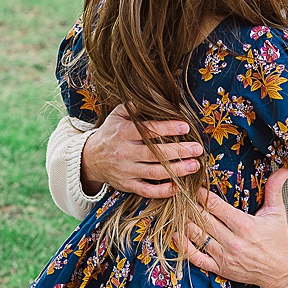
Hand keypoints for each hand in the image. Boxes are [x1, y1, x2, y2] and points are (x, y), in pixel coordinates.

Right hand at [79, 104, 202, 197]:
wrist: (90, 158)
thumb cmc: (111, 133)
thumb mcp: (117, 115)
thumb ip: (135, 106)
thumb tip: (155, 96)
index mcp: (122, 133)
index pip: (147, 130)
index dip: (167, 128)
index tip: (185, 127)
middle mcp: (124, 153)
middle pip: (154, 154)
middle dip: (178, 151)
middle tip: (197, 149)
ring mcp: (126, 171)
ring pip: (154, 173)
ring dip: (177, 170)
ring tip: (194, 165)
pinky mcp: (127, 185)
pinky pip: (147, 191)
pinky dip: (164, 191)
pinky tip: (179, 186)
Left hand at [180, 168, 287, 287]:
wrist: (282, 271)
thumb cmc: (277, 242)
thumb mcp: (277, 213)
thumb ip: (275, 190)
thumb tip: (282, 170)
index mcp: (245, 225)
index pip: (215, 206)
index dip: (201, 195)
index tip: (193, 187)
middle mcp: (233, 241)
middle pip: (202, 219)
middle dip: (190, 206)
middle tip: (180, 196)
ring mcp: (224, 256)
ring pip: (196, 236)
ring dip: (184, 223)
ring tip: (176, 212)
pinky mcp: (220, 268)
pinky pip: (196, 258)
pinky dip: (183, 247)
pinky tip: (177, 235)